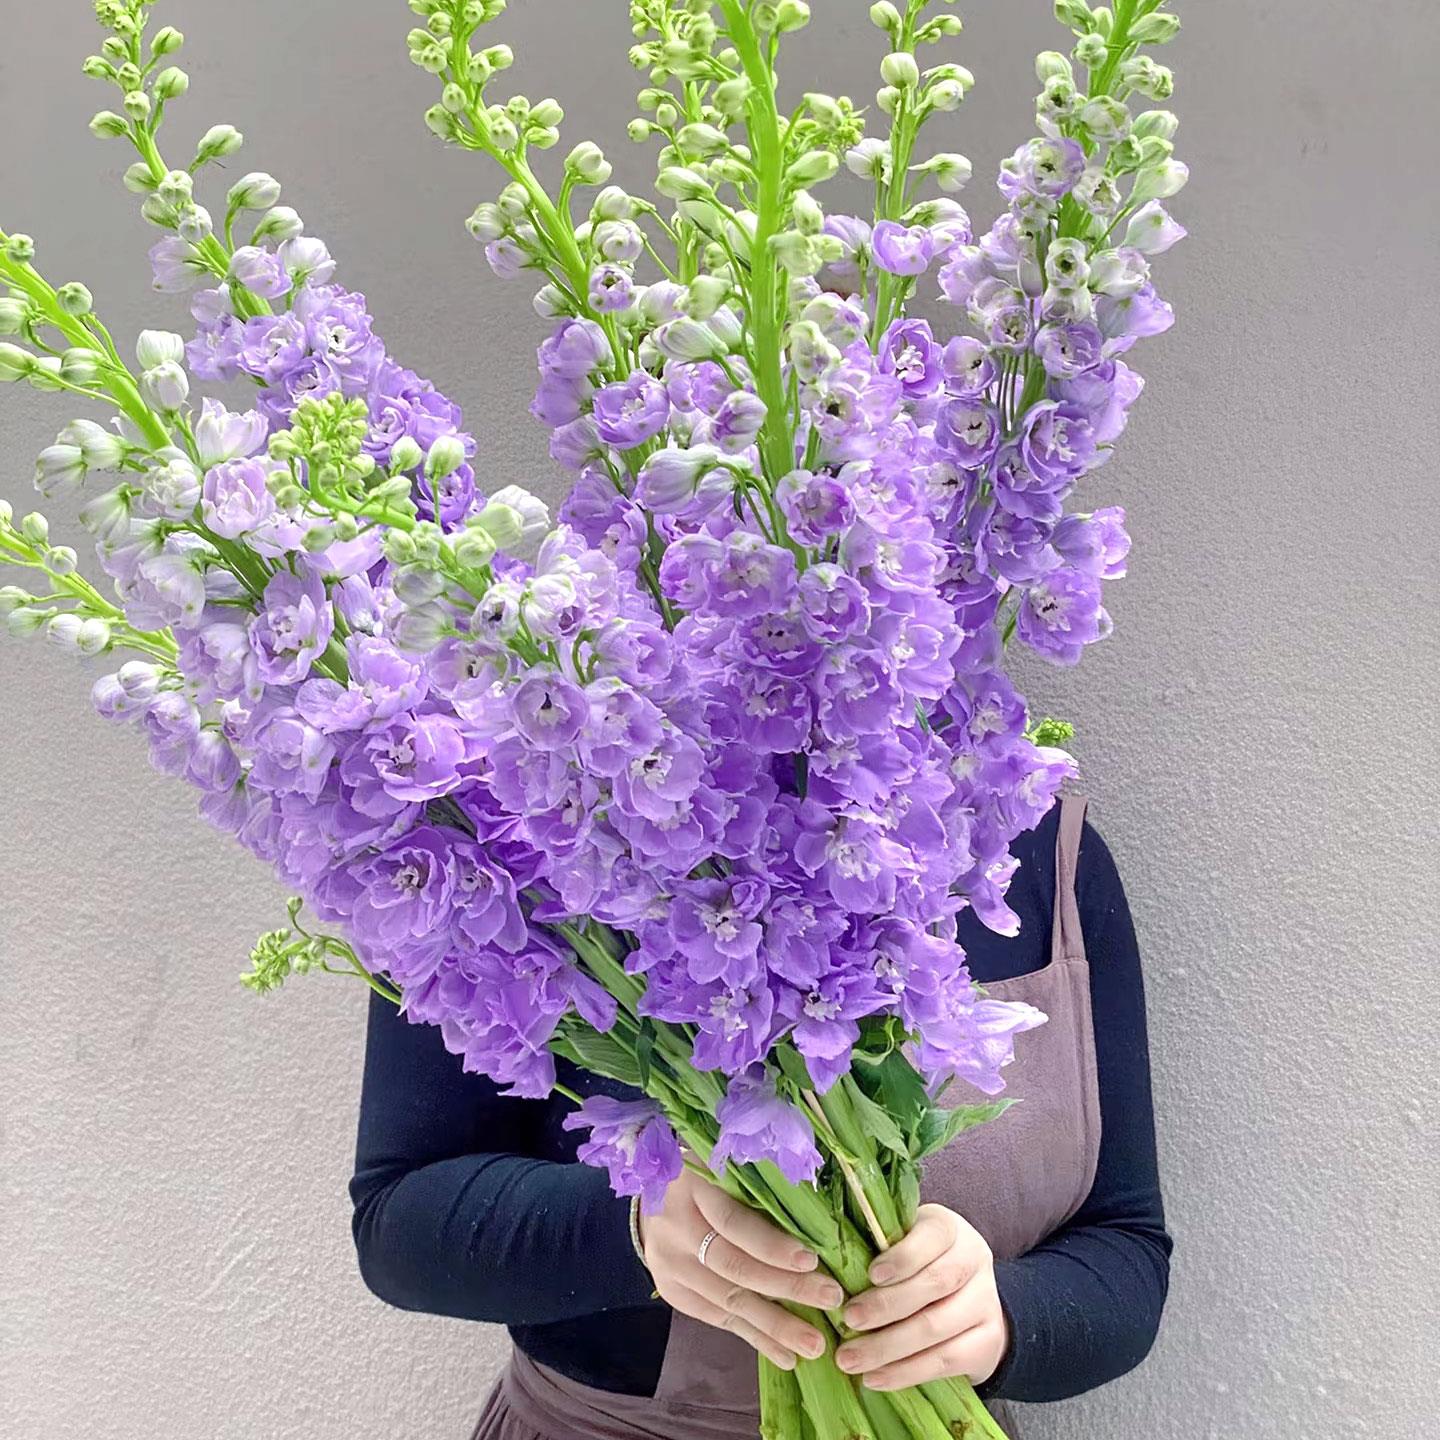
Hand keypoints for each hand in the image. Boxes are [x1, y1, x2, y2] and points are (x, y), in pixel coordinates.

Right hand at [639, 1167, 844, 1369]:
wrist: (654, 1194)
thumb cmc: (706, 1173)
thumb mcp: (726, 1165)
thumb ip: (759, 1183)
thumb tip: (818, 1218)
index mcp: (693, 1186)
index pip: (732, 1222)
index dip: (771, 1245)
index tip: (812, 1261)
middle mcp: (675, 1227)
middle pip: (733, 1266)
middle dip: (786, 1287)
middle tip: (830, 1300)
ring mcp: (669, 1263)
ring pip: (727, 1300)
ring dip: (774, 1325)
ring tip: (813, 1344)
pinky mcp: (672, 1290)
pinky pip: (716, 1318)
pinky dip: (753, 1336)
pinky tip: (784, 1354)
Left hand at [834, 1204, 1008, 1390]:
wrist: (969, 1301)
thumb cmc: (918, 1264)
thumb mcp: (903, 1243)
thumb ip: (877, 1247)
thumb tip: (828, 1268)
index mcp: (950, 1228)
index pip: (933, 1236)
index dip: (903, 1257)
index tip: (870, 1275)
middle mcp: (974, 1260)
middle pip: (935, 1284)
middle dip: (887, 1305)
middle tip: (848, 1321)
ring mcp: (986, 1302)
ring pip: (937, 1327)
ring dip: (889, 1347)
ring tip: (850, 1359)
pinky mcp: (987, 1342)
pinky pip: (946, 1361)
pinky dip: (907, 1372)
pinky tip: (876, 1378)